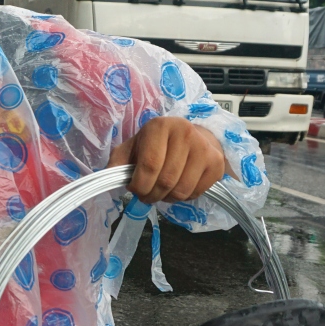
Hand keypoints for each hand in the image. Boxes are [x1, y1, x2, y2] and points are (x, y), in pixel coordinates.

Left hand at [107, 116, 228, 203]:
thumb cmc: (157, 144)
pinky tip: (178, 186)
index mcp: (160, 126)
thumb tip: (108, 176)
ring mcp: (204, 148)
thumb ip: (119, 160)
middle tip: (147, 195)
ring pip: (181, 191)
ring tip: (162, 190)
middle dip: (151, 195)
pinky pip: (195, 194)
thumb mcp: (134, 147)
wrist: (192, 137)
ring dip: (167, 199)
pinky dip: (183, 197)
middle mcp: (185, 133)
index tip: (135, 189)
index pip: (149, 165)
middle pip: (166, 181)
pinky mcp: (216, 164)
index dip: (139, 185)